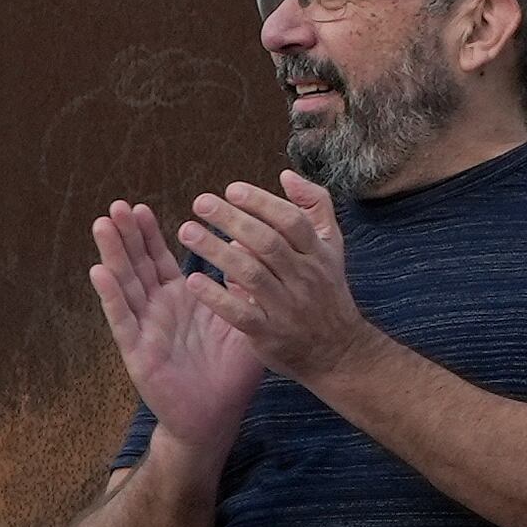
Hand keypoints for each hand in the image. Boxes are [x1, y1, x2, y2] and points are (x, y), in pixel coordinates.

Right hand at [88, 199, 263, 454]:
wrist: (217, 417)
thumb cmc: (230, 373)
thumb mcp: (241, 323)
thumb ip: (240, 290)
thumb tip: (250, 252)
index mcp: (181, 300)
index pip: (161, 260)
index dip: (149, 235)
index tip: (140, 207)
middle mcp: (158, 309)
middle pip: (138, 264)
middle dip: (127, 235)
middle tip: (117, 205)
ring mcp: (145, 327)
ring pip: (125, 284)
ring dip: (113, 254)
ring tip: (103, 223)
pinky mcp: (137, 350)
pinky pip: (122, 319)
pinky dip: (111, 295)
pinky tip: (99, 271)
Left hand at [172, 171, 379, 380]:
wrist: (339, 352)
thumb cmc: (326, 292)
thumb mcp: (331, 248)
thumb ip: (315, 207)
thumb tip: (286, 174)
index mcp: (319, 255)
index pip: (292, 222)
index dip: (262, 203)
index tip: (231, 189)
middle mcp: (306, 279)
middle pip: (268, 244)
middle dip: (232, 220)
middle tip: (200, 203)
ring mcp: (288, 308)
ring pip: (251, 274)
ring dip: (216, 251)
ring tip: (187, 231)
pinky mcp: (271, 334)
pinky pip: (241, 313)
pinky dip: (216, 297)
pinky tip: (193, 281)